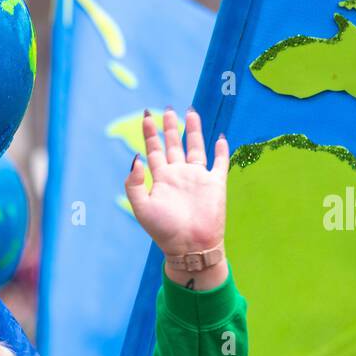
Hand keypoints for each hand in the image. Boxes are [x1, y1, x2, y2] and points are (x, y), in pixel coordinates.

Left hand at [124, 108, 229, 288]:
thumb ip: (134, 183)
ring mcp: (198, 177)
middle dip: (170, 127)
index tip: (146, 117)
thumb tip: (136, 157)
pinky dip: (221, 150)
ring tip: (190, 112)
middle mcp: (179, 174)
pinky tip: (219, 138)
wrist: (190, 246)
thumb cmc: (164, 230)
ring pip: (196, 147)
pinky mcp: (215, 183)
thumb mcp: (141, 207)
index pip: (154, 150)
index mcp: (161, 178)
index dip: (150, 134)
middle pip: (173, 144)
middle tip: (168, 109)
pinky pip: (219, 162)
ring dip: (193, 131)